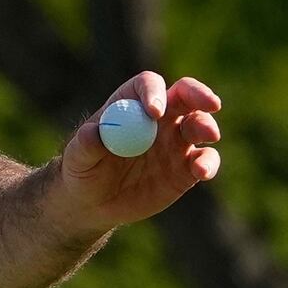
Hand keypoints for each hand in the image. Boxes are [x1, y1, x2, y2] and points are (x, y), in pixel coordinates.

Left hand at [53, 71, 221, 231]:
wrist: (94, 202)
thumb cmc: (82, 170)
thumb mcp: (76, 158)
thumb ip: (85, 144)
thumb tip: (94, 133)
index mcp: (131, 103)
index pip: (148, 85)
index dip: (154, 93)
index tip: (154, 111)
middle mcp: (159, 117)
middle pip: (185, 95)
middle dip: (199, 95)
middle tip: (210, 103)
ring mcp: (176, 142)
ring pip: (199, 124)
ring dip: (206, 127)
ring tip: (209, 136)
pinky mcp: (186, 168)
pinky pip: (204, 159)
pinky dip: (208, 162)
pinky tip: (202, 170)